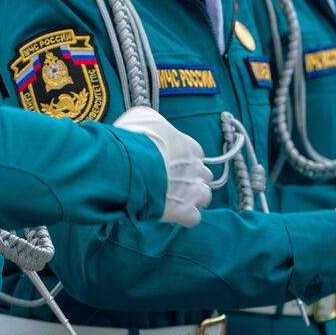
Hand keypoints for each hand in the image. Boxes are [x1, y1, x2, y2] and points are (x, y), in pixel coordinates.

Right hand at [113, 106, 212, 226]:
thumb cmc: (135, 139)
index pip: (197, 153)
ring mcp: (192, 191)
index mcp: (189, 146)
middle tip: (172, 181)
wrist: (130, 165)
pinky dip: (186, 217)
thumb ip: (152, 120)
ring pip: (205, 196)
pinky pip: (194, 218)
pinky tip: (173, 213)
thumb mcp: (142, 116)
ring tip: (176, 199)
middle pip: (203, 175)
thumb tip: (148, 122)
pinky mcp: (183, 211)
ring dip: (193, 198)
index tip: (172, 162)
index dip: (186, 159)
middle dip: (192, 178)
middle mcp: (196, 168)